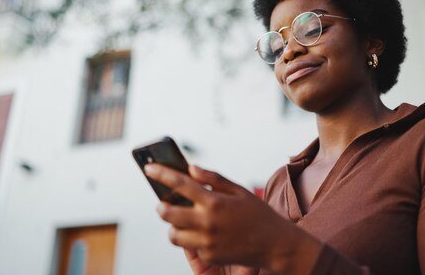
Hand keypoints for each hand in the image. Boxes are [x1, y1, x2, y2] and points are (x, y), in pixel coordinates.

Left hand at [144, 164, 321, 272]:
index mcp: (214, 202)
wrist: (275, 245)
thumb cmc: (259, 214)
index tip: (149, 168)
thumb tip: (191, 168)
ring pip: (173, 234)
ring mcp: (206, 242)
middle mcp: (207, 222)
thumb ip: (214, 179)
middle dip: (162, 207)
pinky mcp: (209, 256)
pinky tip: (205, 233)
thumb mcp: (239, 191)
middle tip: (164, 203)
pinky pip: (190, 246)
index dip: (161, 174)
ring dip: (174, 226)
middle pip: (168, 213)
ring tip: (183, 220)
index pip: (180, 184)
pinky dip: (192, 238)